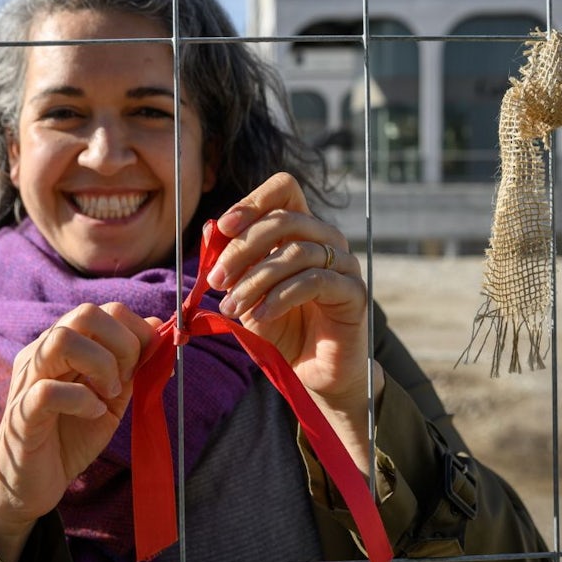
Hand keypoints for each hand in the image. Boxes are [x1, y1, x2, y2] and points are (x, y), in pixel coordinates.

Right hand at [0, 302, 157, 561]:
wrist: (36, 484)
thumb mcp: (113, 397)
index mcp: (64, 346)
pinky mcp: (22, 414)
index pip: (104, 311)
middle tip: (126, 378)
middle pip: (85, 314)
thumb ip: (133, 364)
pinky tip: (94, 413)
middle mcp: (42, 354)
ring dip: (101, 364)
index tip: (148, 362)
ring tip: (109, 394)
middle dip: (122, 343)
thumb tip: (158, 326)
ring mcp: (28, 380)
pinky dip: (81, 399)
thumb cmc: (72, 436)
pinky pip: (48, 390)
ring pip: (62, 339)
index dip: (136, 331)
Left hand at [205, 172, 382, 473]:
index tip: (224, 227)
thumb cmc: (281, 328)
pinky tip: (261, 315)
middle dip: (243, 248)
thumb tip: (208, 229)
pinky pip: (315, 281)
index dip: (253, 201)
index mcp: (301, 230)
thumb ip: (232, 264)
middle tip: (216, 280)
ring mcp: (343, 264)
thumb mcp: (247, 293)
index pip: (284, 190)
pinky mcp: (353, 292)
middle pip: (285, 219)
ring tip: (232, 307)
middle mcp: (326, 239)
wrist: (312, 371)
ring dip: (255, 280)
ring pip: (296, 252)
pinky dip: (281, 296)